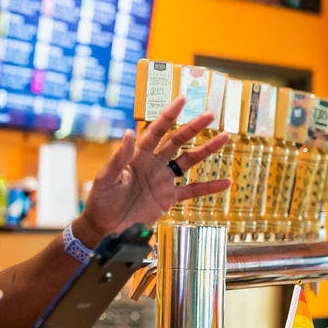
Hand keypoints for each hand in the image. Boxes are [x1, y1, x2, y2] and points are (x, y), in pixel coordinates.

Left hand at [74, 96, 230, 243]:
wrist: (104, 226)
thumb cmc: (100, 200)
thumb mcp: (105, 178)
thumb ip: (118, 157)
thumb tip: (129, 133)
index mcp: (137, 156)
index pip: (155, 131)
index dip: (168, 116)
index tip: (182, 100)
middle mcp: (153, 164)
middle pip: (176, 141)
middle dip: (193, 128)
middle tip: (210, 115)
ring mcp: (162, 180)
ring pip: (188, 161)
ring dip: (206, 150)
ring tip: (225, 137)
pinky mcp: (168, 198)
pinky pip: (192, 191)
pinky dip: (209, 187)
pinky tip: (226, 181)